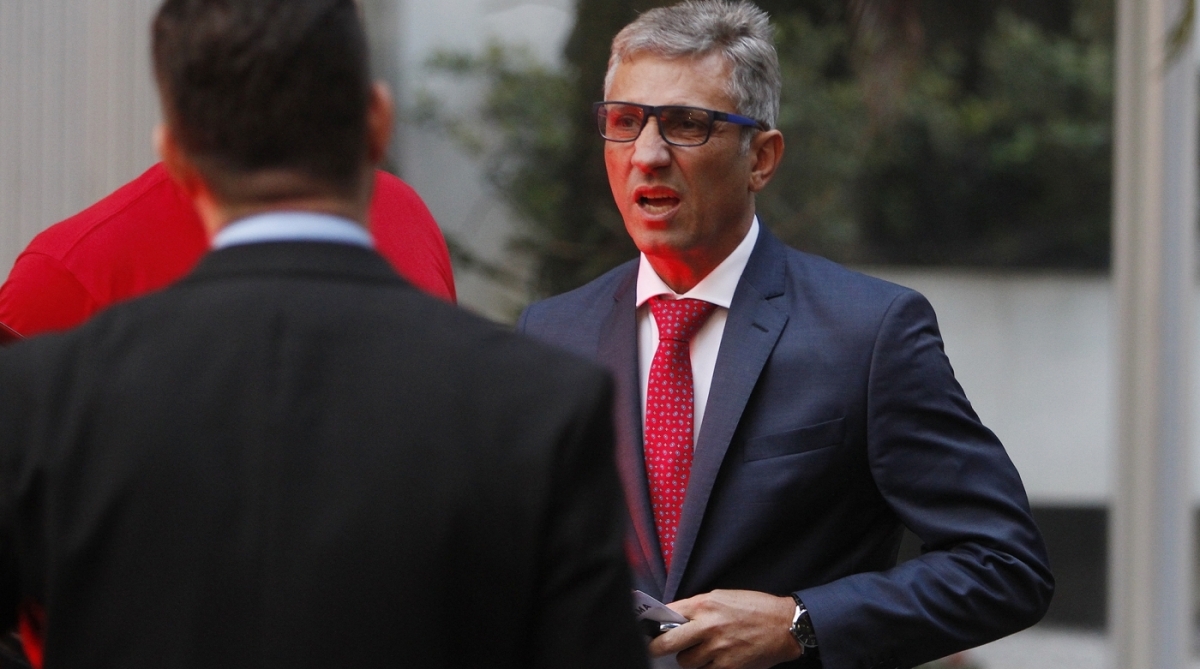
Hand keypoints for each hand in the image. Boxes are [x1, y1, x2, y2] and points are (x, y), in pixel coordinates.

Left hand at [648, 589, 802, 668]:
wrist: (785, 625)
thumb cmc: (754, 608)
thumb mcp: (723, 597)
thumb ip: (698, 608)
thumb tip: (673, 618)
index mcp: (704, 605)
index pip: (666, 615)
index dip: (653, 624)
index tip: (645, 629)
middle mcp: (707, 627)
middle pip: (667, 643)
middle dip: (656, 648)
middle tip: (653, 650)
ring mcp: (717, 649)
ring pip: (686, 662)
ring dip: (690, 659)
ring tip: (703, 651)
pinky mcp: (728, 667)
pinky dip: (707, 668)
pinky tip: (717, 659)